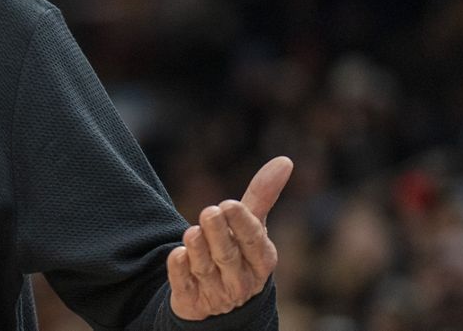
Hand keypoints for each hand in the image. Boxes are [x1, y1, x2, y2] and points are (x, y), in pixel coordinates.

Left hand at [166, 156, 292, 320]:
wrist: (220, 299)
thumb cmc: (240, 251)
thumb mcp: (253, 225)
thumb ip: (263, 195)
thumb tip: (285, 160)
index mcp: (261, 260)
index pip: (253, 241)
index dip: (241, 223)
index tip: (228, 204)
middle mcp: (241, 280)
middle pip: (228, 255)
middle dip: (218, 234)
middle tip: (209, 211)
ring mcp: (217, 293)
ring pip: (205, 269)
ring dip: (198, 249)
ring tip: (191, 231)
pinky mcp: (192, 302)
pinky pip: (184, 286)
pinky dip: (179, 271)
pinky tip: (177, 255)